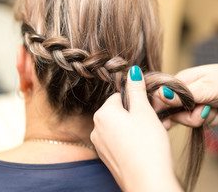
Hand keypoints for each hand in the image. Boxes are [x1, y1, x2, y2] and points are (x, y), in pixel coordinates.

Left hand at [90, 66, 181, 191]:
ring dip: (136, 126)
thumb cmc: (147, 145)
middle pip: (119, 111)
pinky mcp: (107, 157)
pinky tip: (144, 145)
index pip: (118, 96)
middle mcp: (96, 129)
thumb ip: (136, 89)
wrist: (149, 183)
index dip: (136, 101)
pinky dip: (131, 139)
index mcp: (102, 114)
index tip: (149, 109)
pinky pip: (119, 140)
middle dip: (137, 114)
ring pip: (120, 126)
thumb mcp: (144, 111)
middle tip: (154, 121)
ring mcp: (100, 145)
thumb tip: (132, 71)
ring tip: (152, 133)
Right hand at [153, 64, 217, 128]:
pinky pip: (196, 123)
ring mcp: (191, 104)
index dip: (161, 108)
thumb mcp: (205, 87)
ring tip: (211, 110)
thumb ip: (182, 94)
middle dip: (186, 116)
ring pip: (184, 120)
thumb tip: (159, 94)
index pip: (160, 96)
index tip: (167, 121)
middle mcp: (182, 93)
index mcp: (179, 81)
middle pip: (171, 111)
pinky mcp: (200, 113)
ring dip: (199, 119)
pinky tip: (214, 113)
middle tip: (202, 113)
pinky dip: (207, 121)